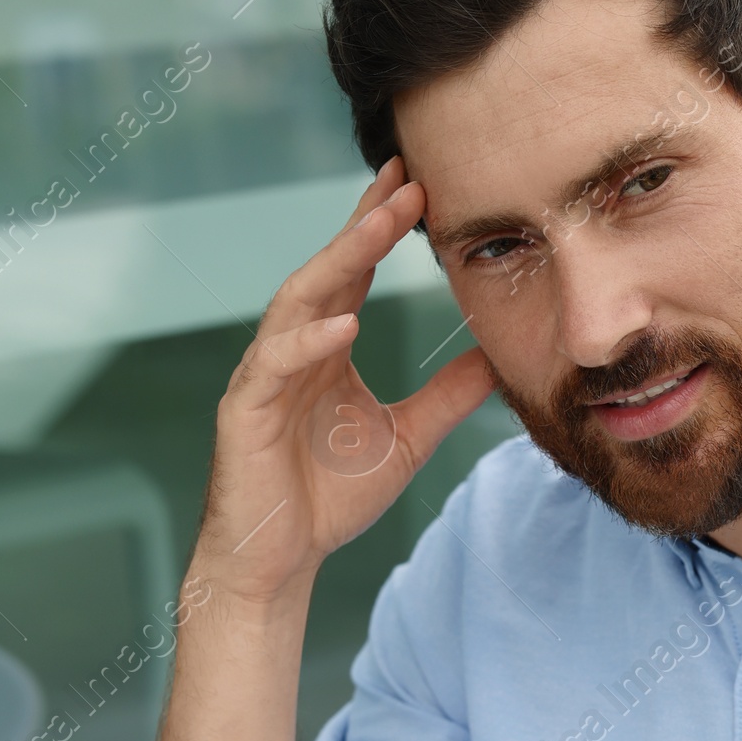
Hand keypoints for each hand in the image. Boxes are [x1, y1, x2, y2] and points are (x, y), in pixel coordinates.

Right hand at [194, 157, 494, 603]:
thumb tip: (497, 359)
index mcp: (325, 348)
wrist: (278, 561)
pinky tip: (344, 323)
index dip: (381, 228)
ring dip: (338, 262)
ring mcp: (264, 376)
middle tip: (405, 180)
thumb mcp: (408, 440)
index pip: (353, 273)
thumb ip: (448, 397)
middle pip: (327, 270)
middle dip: (365, 224)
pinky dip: (308, 342)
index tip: (421, 184)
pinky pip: (274, 365)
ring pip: (299, 303)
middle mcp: (291, 349)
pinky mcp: (244, 411)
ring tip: (378, 228)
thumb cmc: (328, 499)